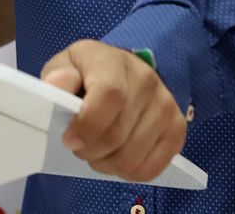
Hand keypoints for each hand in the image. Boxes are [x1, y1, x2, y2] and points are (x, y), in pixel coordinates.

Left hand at [40, 39, 186, 181]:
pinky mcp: (177, 128)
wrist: (118, 73)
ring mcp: (166, 105)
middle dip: (90, 151)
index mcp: (114, 61)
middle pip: (117, 135)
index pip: (110, 95)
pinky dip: (129, 172)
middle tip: (80, 146)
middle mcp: (146, 79)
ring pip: (132, 158)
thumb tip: (57, 84)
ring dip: (107, 164)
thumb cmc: (86, 74)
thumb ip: (58, 77)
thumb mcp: (64, 67)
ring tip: (99, 151)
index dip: (87, 125)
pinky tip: (118, 157)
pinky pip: (151, 169)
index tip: (69, 139)